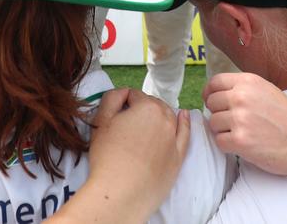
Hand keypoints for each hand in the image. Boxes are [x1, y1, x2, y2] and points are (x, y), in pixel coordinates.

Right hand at [67, 88, 188, 221]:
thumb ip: (111, 98)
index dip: (121, 103)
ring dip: (158, 115)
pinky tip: (184, 116)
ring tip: (144, 124)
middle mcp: (165, 119)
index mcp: (146, 107)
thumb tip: (122, 93)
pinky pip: (185, 134)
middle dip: (140, 108)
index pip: (133, 94)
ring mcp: (174, 139)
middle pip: (152, 104)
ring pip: (168, 117)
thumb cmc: (108, 157)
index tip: (113, 116)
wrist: (121, 192)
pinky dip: (185, 123)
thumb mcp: (101, 121)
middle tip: (124, 125)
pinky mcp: (178, 157)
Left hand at [203, 73, 286, 176]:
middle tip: (234, 123)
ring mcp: (240, 119)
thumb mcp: (267, 91)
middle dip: (218, 114)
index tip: (212, 102)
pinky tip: (243, 145)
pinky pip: (219, 141)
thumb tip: (216, 94)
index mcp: (248, 82)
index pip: (214, 82)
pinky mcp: (240, 141)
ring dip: (223, 131)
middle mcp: (241, 97)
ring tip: (242, 133)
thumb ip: (243, 89)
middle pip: (211, 103)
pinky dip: (228, 145)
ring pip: (213, 123)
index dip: (210, 93)